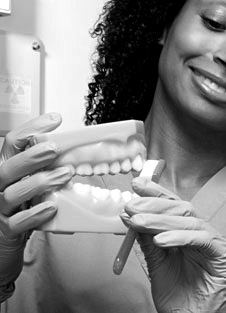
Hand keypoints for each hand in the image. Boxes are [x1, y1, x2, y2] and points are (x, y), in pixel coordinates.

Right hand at [0, 113, 72, 295]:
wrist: (4, 246)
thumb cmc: (21, 210)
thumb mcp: (32, 184)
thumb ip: (46, 169)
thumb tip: (78, 154)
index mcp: (7, 170)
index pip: (12, 144)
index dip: (31, 129)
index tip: (54, 120)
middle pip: (7, 168)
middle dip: (31, 156)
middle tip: (55, 149)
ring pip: (11, 194)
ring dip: (39, 183)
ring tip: (63, 176)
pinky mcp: (6, 231)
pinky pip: (17, 223)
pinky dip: (34, 214)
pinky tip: (51, 207)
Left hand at [124, 177, 225, 312]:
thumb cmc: (179, 298)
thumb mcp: (157, 264)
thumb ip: (148, 241)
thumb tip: (132, 217)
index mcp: (190, 234)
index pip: (174, 207)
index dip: (157, 193)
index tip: (137, 184)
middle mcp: (205, 234)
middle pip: (182, 209)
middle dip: (155, 205)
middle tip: (132, 206)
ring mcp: (216, 243)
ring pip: (190, 221)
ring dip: (161, 220)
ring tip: (138, 222)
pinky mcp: (225, 255)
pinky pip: (202, 238)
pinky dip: (180, 236)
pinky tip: (161, 240)